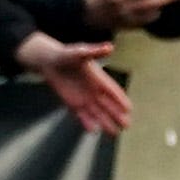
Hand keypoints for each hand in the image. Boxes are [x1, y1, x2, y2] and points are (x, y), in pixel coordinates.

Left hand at [18, 32, 133, 136]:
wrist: (50, 63)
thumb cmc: (67, 55)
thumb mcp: (80, 52)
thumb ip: (94, 51)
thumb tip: (109, 47)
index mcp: (99, 79)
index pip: (113, 91)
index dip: (120, 99)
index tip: (129, 108)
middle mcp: (95, 91)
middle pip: (109, 105)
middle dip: (117, 115)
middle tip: (127, 125)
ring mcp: (85, 99)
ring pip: (98, 113)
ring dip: (106, 122)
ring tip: (114, 133)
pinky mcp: (73, 104)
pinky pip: (82, 116)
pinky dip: (87, 123)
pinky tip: (93, 130)